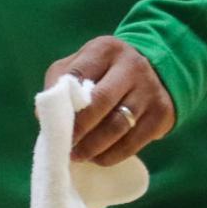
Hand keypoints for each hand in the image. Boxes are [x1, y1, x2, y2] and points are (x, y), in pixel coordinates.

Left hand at [45, 36, 175, 165]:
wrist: (155, 72)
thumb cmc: (104, 71)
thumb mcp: (80, 65)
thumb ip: (59, 83)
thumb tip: (44, 118)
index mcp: (105, 49)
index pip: (78, 74)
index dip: (63, 102)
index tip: (52, 124)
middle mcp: (131, 66)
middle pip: (101, 102)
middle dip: (79, 128)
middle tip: (64, 145)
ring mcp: (150, 90)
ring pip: (118, 126)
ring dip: (93, 147)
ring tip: (78, 155)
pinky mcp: (162, 114)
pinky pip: (134, 143)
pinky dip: (112, 155)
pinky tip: (98, 158)